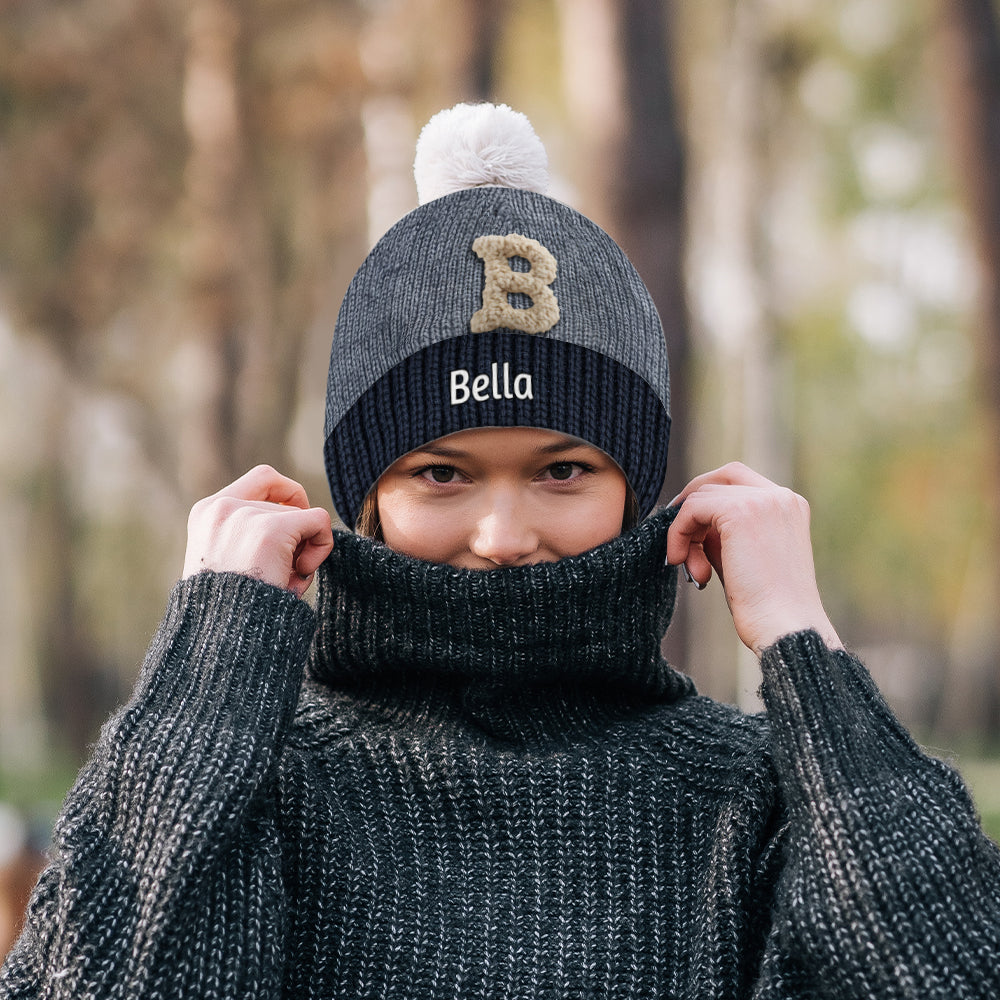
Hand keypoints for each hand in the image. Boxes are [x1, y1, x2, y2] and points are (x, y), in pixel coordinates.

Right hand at [183, 465, 333, 598]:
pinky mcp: (271, 530)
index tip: (294, 528)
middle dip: (295, 537)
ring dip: (303, 550)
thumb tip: (303, 517)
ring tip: (283, 582)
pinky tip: (300, 574)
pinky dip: (322, 546)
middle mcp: (222, 507)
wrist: (221, 638)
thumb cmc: (230, 611)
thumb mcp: (228, 562)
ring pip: (303, 516)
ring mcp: (246, 516)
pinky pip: (319, 522)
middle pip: (286, 503)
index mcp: (206, 513)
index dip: (288, 496)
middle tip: (285, 572)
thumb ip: (249, 535)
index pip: (262, 479)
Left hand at [667, 462, 841, 655]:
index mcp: (789, 506)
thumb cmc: (765, 606)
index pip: (740, 481)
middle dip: (693, 505)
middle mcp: (780, 497)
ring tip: (693, 570)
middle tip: (678, 538)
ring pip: (701, 496)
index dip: (708, 499)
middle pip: (721, 477)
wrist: (784, 628)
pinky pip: (692, 509)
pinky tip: (680, 561)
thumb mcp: (743, 558)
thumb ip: (722, 534)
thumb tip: (691, 522)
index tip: (691, 531)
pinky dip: (678, 533)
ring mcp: (763, 501)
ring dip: (685, 531)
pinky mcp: (741, 512)